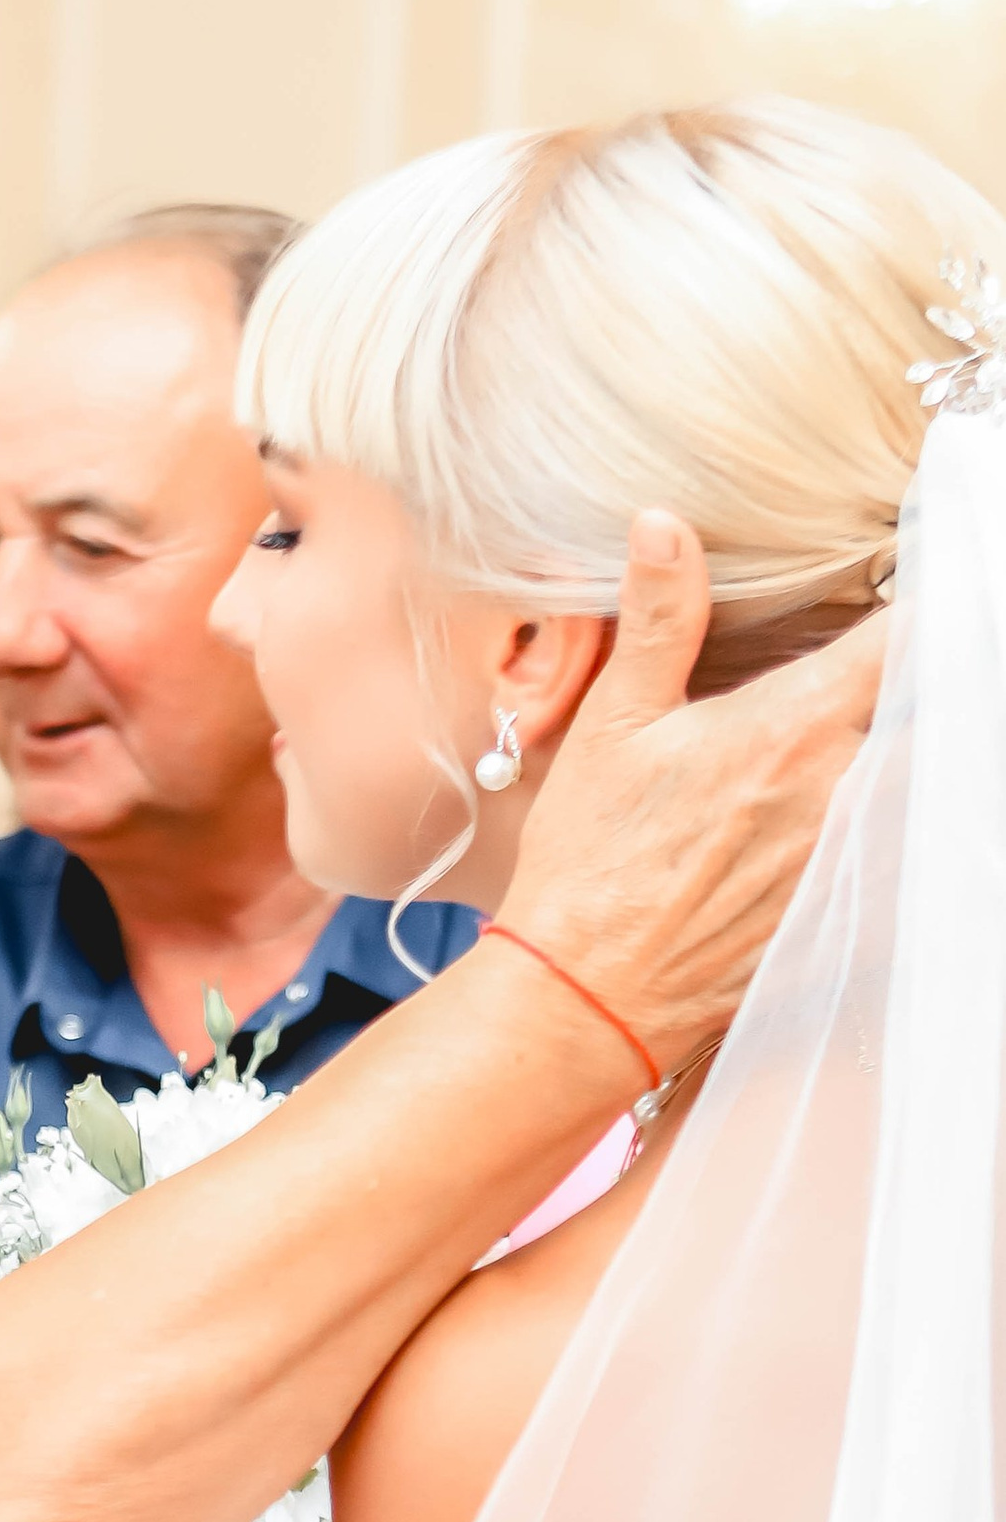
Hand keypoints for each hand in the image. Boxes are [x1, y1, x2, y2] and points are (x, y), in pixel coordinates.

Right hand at [507, 512, 883, 1075]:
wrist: (591, 994)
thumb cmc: (593, 862)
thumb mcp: (614, 725)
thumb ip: (658, 620)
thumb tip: (664, 527)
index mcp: (796, 726)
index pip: (906, 639)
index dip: (925, 603)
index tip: (919, 582)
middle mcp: (847, 789)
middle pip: (931, 707)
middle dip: (919, 678)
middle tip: (886, 664)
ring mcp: (859, 855)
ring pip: (923, 778)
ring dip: (908, 747)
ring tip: (871, 730)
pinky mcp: (855, 911)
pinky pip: (902, 850)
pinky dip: (895, 822)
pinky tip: (848, 814)